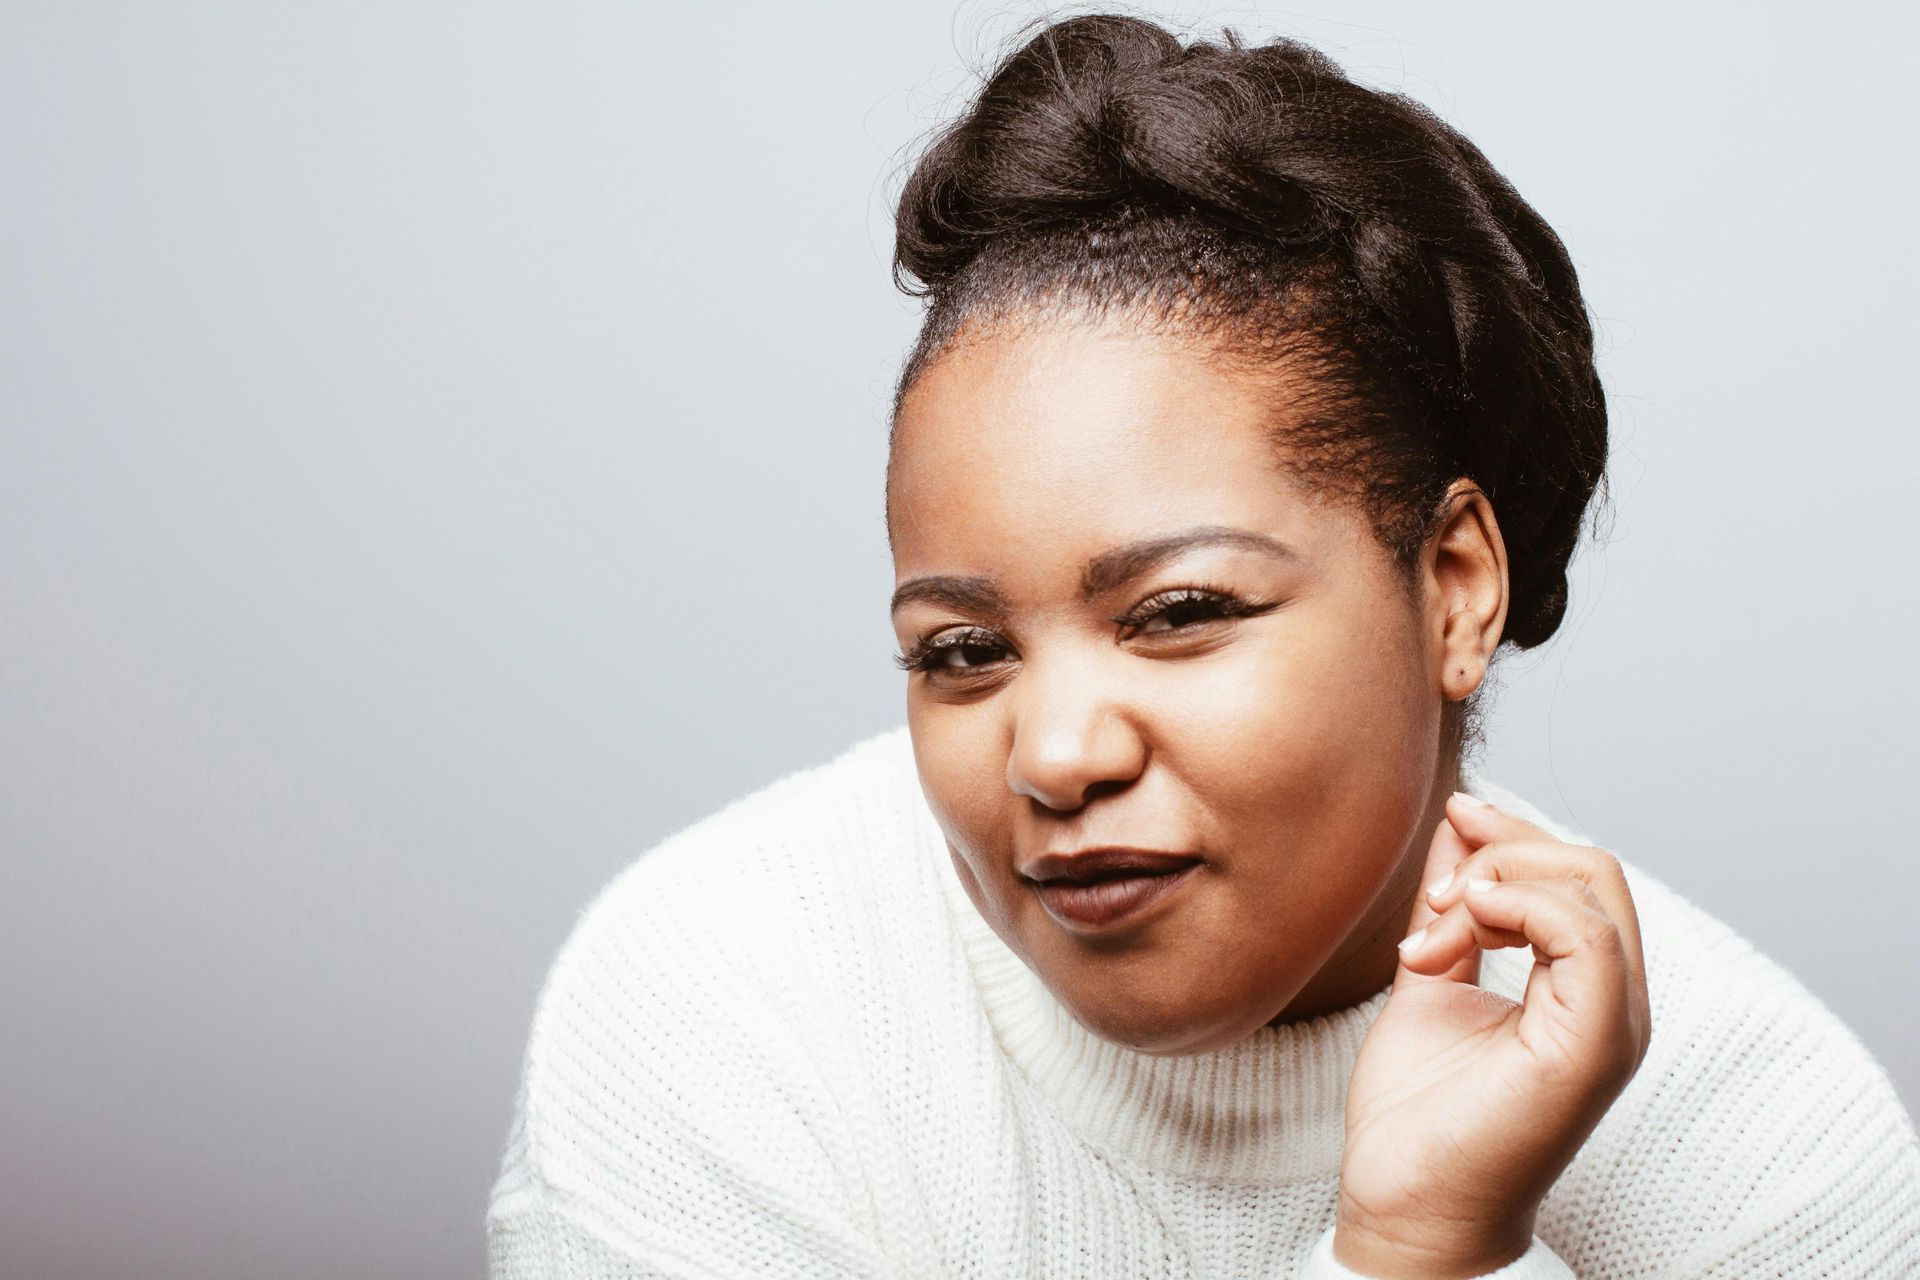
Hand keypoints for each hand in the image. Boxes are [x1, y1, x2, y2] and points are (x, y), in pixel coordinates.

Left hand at [1333, 792, 1652, 1278]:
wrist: (1406, 1201)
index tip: (1448, 828)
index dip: (1511, 834)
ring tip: (1435, 927)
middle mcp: (1612, 1002)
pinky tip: (1463, 920)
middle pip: (1593, 867)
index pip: (1579, 872)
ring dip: (1498, 880)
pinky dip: (1521, 905)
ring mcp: (1612, 1025)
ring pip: (1594, 887)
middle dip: (1505, 850)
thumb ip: (1453, 907)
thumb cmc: (1419, 1110)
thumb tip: (1459, 827)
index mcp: (1582, 987)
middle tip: (1436, 896)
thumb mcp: (1432, 974)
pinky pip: (1587, 938)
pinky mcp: (1594, 1048)